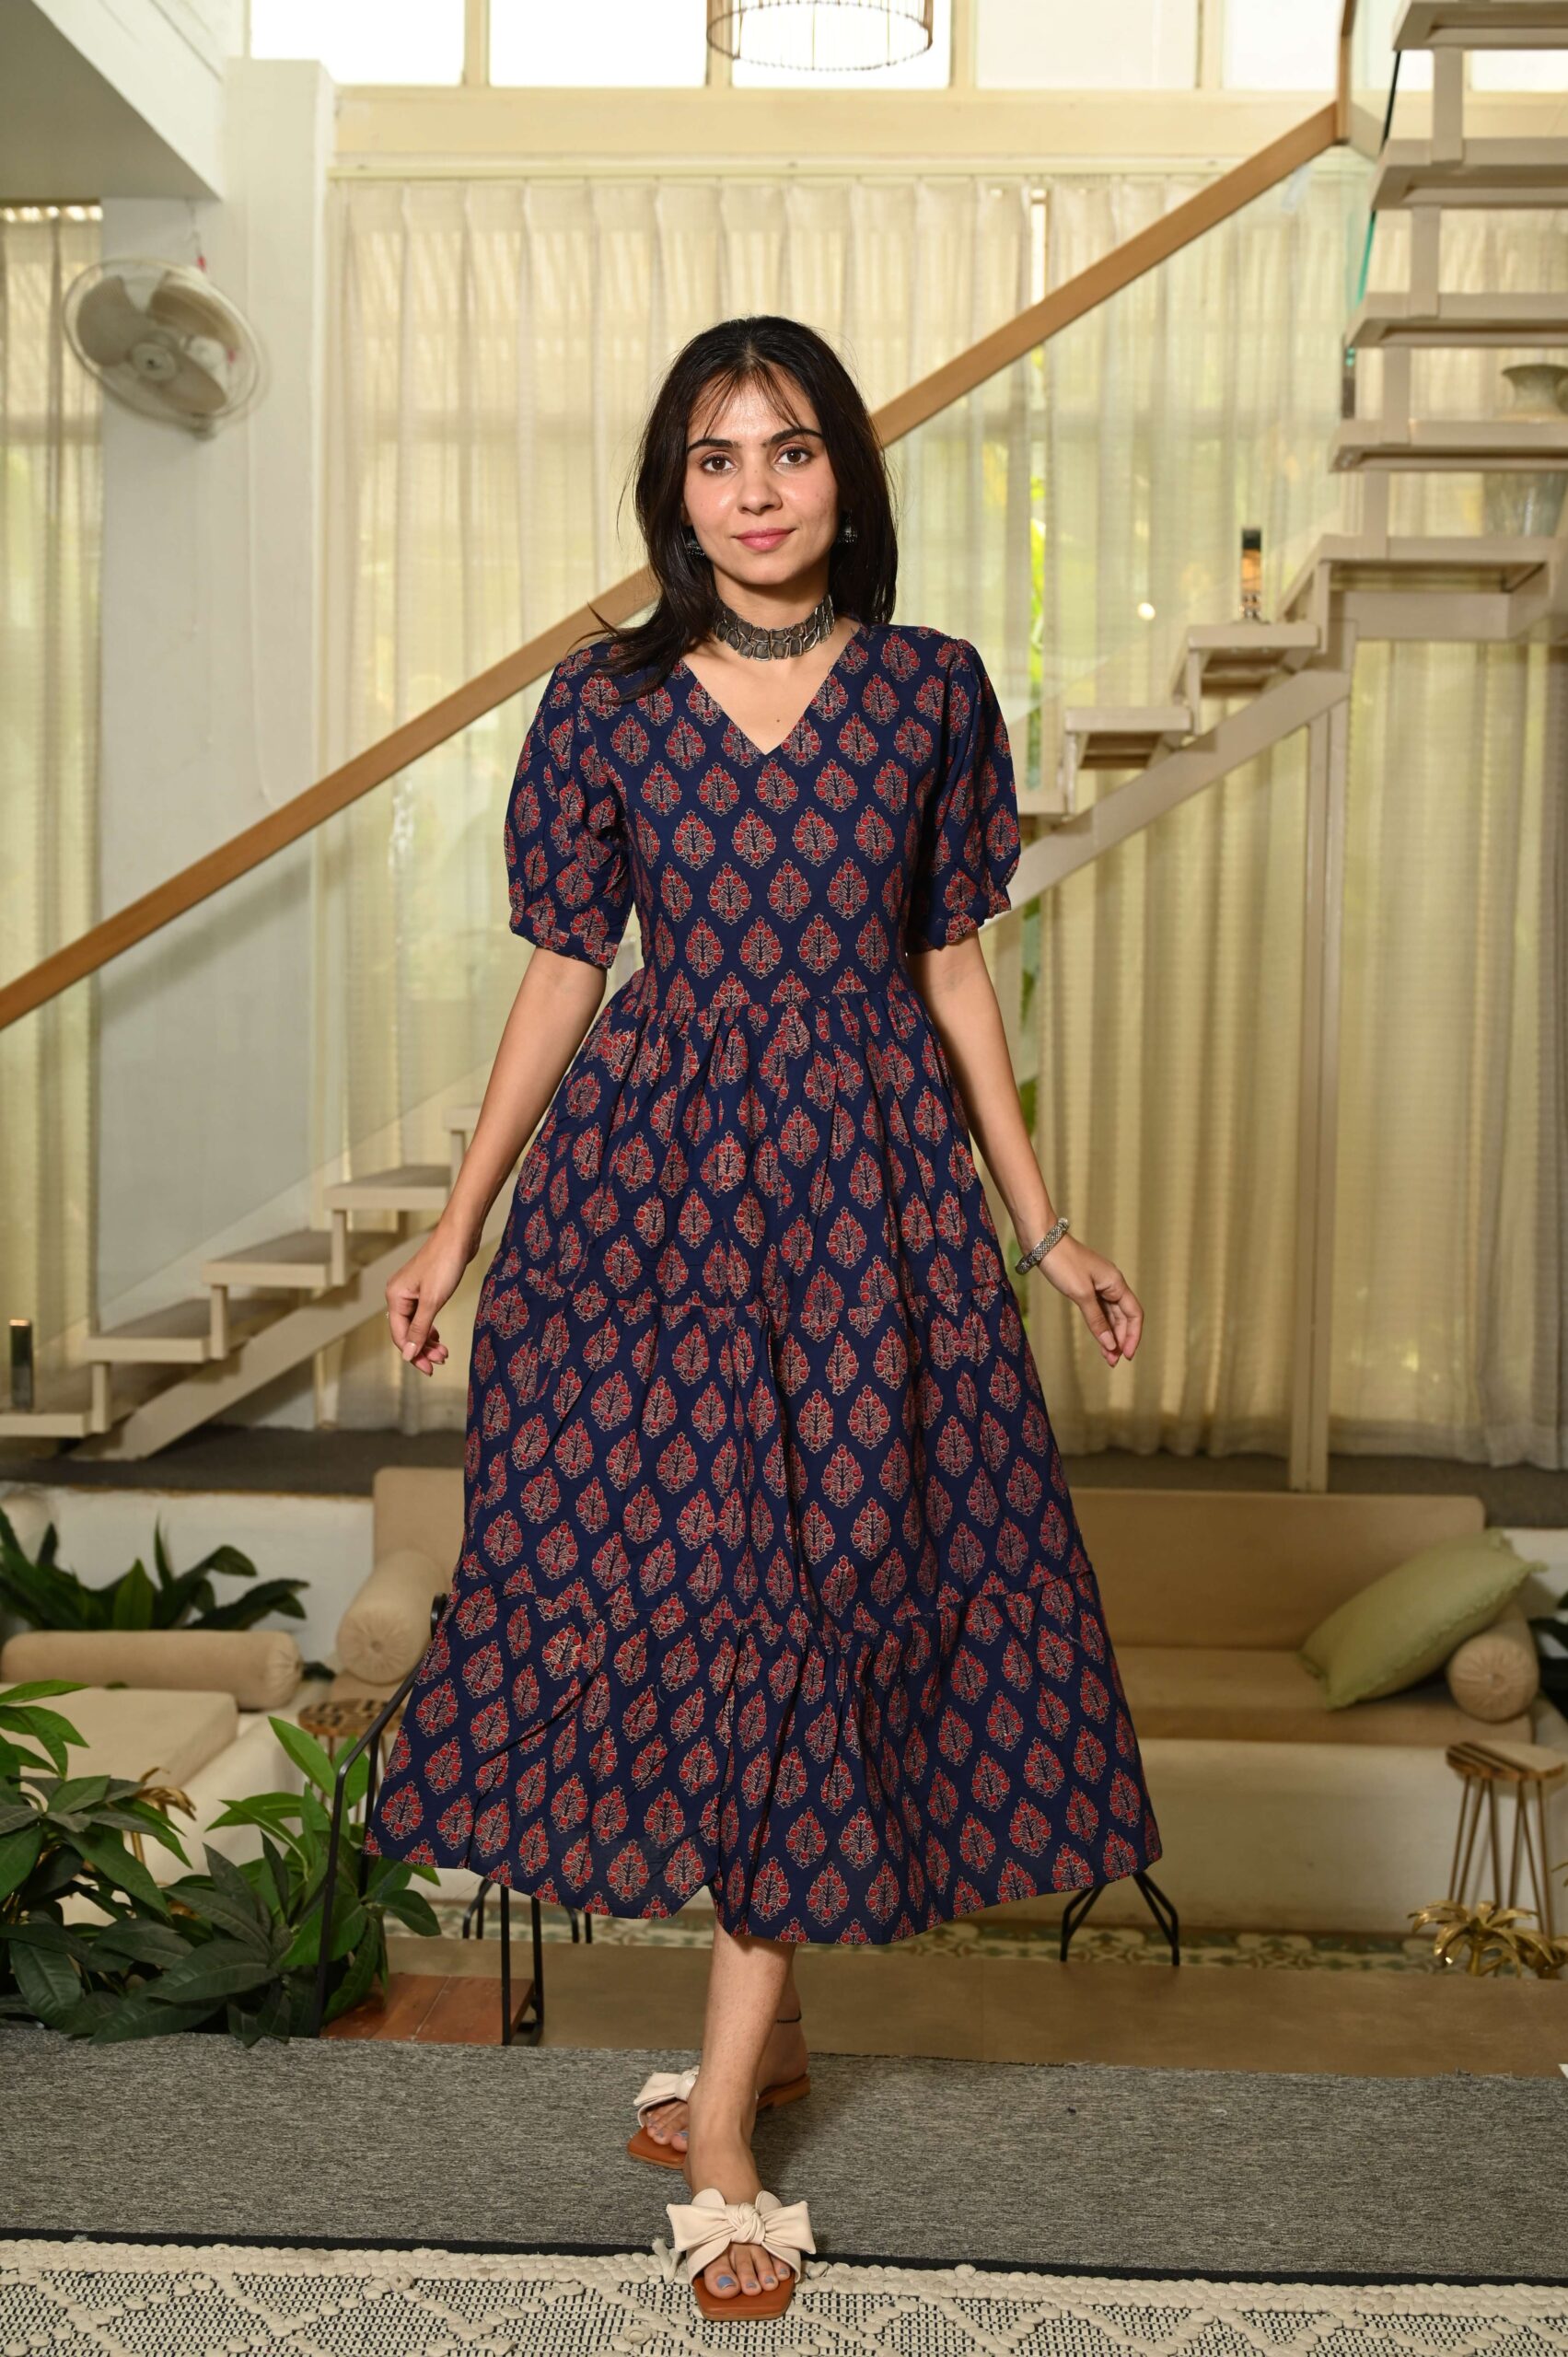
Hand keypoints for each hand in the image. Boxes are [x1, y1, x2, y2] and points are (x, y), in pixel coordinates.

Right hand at [385, 1219, 477, 1376]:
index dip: (413, 1354)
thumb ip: (420, 1329)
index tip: (429, 1369)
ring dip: (428, 1340)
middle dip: (423, 1349)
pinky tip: (438, 1336)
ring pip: (415, 1325)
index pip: (399, 1335)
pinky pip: (422, 1315)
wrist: (459, 1237)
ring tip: (443, 1352)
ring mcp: (411, 1292)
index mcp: (395, 1297)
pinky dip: (430, 1328)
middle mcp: (399, 1295)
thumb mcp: (432, 1301)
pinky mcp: (424, 1289)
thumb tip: (408, 1353)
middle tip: (441, 1361)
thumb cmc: (444, 1263)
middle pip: (406, 1332)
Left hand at [1034, 1234, 1141, 1367]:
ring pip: (1111, 1315)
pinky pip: (1099, 1310)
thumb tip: (1111, 1345)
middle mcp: (1111, 1284)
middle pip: (1124, 1317)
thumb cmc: (1063, 1263)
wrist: (1042, 1241)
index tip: (1127, 1356)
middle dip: (1121, 1340)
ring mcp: (1099, 1285)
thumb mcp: (1081, 1294)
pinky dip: (1100, 1325)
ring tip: (1108, 1357)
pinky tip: (1099, 1339)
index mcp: (1116, 1283)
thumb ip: (1097, 1320)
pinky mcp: (1085, 1287)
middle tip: (1113, 1362)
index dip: (1133, 1336)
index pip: (1134, 1314)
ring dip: (1110, 1336)